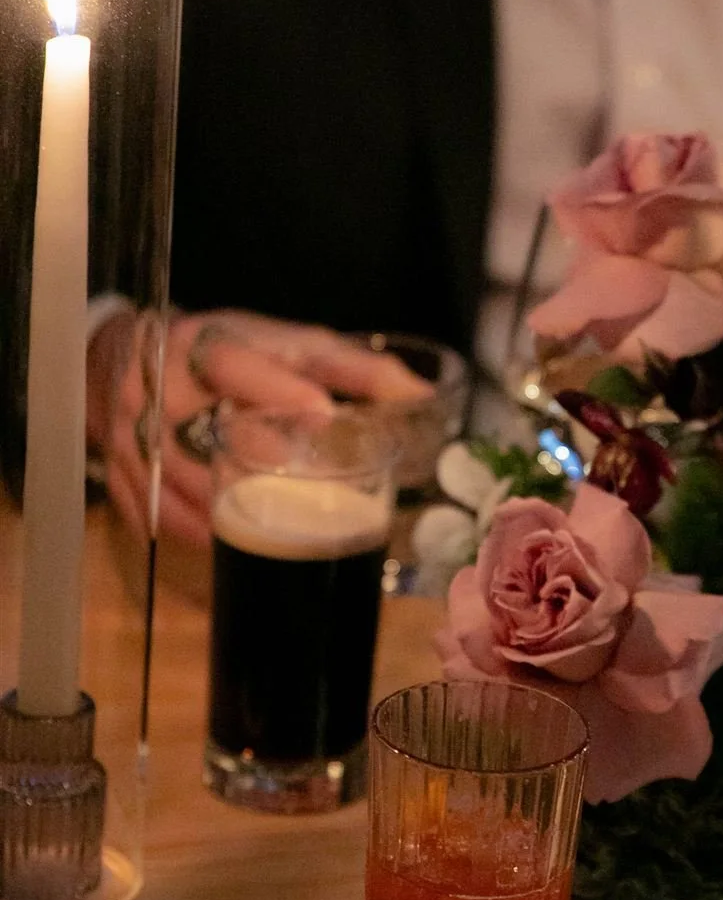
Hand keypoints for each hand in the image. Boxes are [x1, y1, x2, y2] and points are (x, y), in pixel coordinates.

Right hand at [90, 309, 432, 549]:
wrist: (134, 359)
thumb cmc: (235, 355)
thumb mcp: (290, 348)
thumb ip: (354, 369)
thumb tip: (422, 396)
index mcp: (205, 346)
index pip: (235, 363)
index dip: (277, 388)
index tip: (324, 414)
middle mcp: (160, 387)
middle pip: (198, 427)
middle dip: (252, 462)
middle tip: (305, 486)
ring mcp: (132, 432)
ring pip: (173, 479)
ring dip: (224, 512)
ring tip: (278, 536)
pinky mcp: (122, 472)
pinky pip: (153, 512)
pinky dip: (192, 533)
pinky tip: (229, 553)